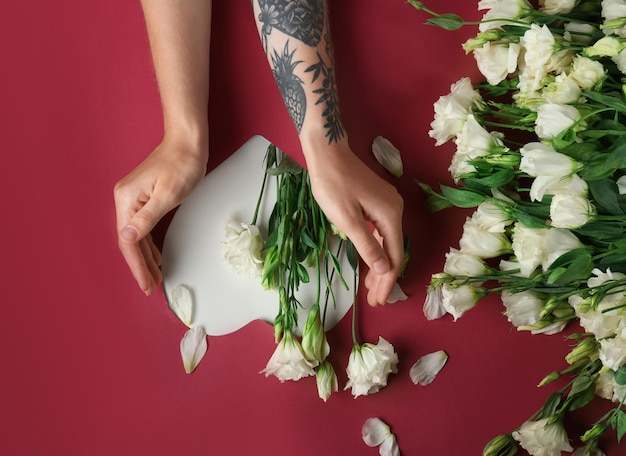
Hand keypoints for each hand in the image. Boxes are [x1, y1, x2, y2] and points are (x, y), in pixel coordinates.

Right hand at [114, 134, 207, 294]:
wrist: (187, 142)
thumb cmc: (182, 164)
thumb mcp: (169, 194)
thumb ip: (148, 218)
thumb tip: (128, 238)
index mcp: (127, 199)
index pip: (128, 241)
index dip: (137, 266)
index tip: (146, 284)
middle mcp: (125, 200)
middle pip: (130, 242)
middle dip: (140, 266)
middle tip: (151, 288)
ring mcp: (133, 199)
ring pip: (136, 237)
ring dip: (145, 258)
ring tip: (155, 278)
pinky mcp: (143, 198)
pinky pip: (143, 228)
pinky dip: (149, 245)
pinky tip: (155, 258)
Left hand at [305, 143, 403, 305]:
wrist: (328, 153)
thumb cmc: (333, 185)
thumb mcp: (347, 220)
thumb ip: (366, 245)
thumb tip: (385, 269)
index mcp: (389, 216)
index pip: (393, 257)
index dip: (387, 281)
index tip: (378, 301)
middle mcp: (394, 210)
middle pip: (393, 251)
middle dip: (384, 278)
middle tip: (374, 300)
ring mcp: (387, 205)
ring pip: (387, 243)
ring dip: (380, 265)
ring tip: (372, 288)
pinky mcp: (377, 202)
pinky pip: (381, 232)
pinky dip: (376, 249)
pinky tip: (371, 261)